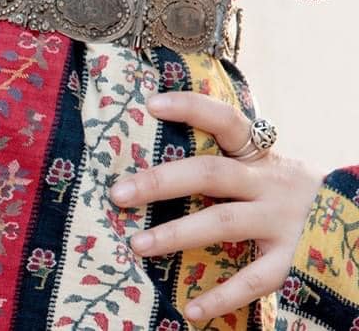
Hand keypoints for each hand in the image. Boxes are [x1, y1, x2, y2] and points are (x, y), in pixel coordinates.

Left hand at [110, 91, 322, 321]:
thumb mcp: (264, 171)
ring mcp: (283, 221)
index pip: (227, 121)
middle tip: (118, 193)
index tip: (151, 104)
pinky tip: (191, 310)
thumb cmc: (290, 197)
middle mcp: (270, 183)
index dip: (191, 108)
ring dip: (177, 234)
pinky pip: (255, 279)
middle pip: (211, 173)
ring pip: (224, 222)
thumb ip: (225, 165)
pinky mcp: (295, 259)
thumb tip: (156, 167)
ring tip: (137, 245)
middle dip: (161, 182)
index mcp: (260, 157)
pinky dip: (222, 297)